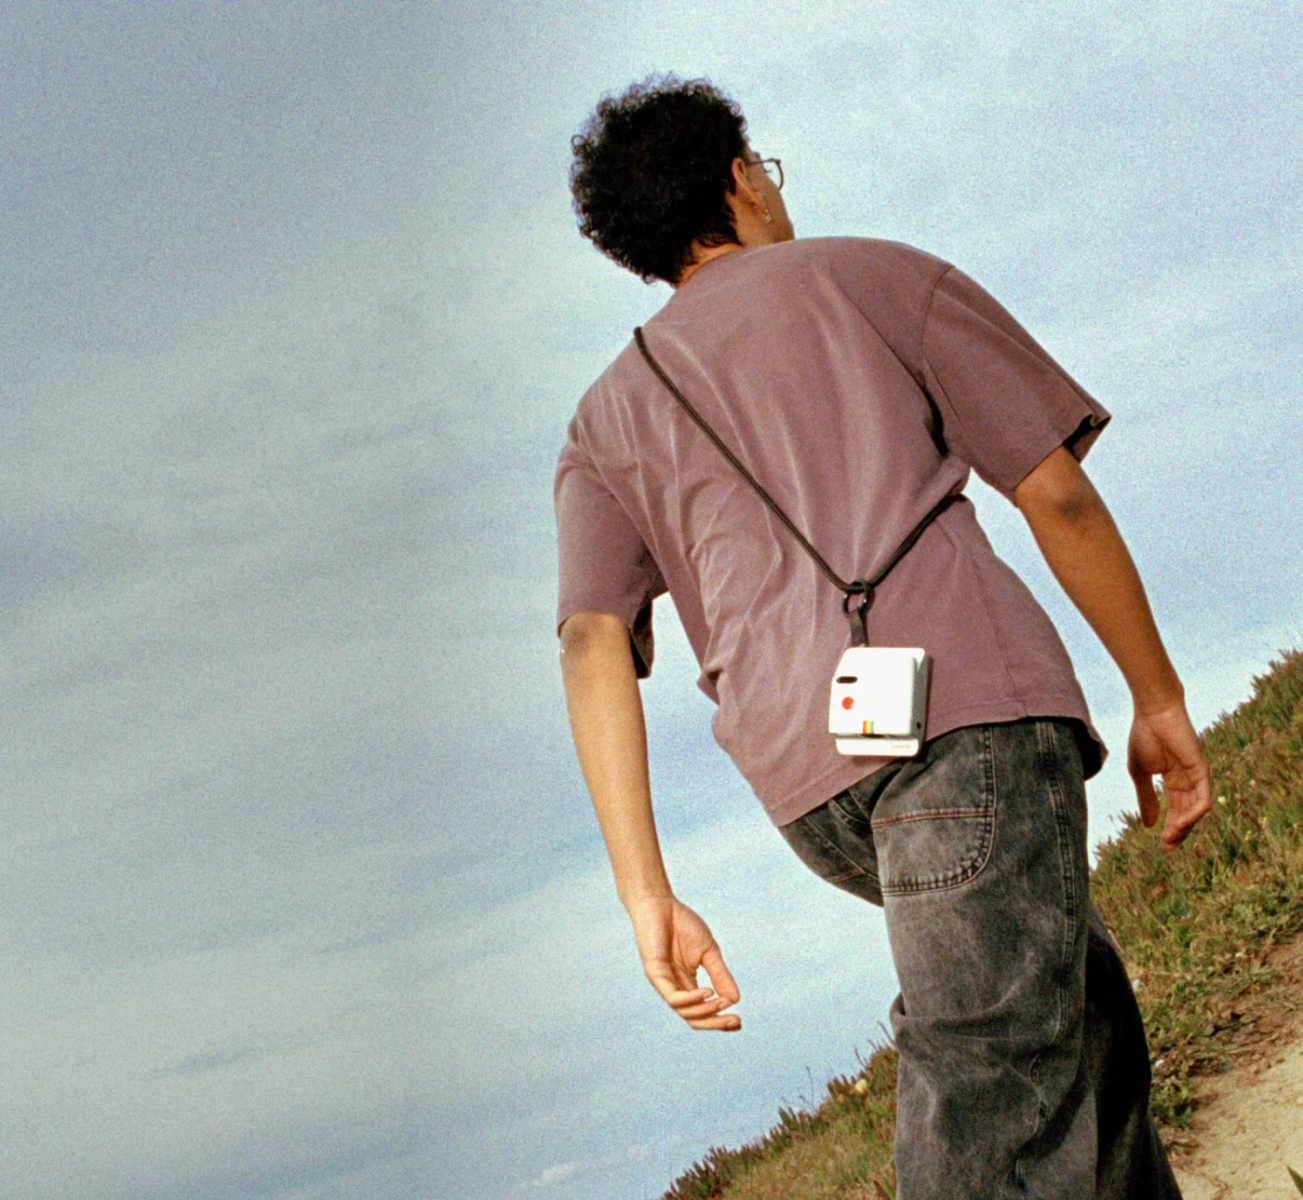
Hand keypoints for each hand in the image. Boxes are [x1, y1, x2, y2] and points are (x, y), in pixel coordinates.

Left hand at [624, 894, 740, 1030]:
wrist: (660, 903)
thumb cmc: (682, 924)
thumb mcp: (708, 952)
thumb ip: (720, 975)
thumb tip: (735, 999)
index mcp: (687, 984)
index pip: (703, 1010)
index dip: (720, 1019)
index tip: (739, 1022)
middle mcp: (675, 988)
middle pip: (694, 1018)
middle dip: (715, 1023)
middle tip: (735, 1021)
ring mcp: (664, 983)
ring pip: (684, 1011)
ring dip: (706, 1011)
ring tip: (722, 1002)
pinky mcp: (655, 974)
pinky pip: (673, 997)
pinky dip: (691, 999)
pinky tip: (707, 992)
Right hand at [1127, 704, 1212, 850]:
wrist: (1153, 713)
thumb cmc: (1144, 736)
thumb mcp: (1140, 773)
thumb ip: (1146, 797)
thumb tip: (1148, 824)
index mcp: (1174, 779)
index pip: (1177, 810)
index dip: (1170, 828)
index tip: (1162, 846)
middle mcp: (1189, 780)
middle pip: (1188, 813)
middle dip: (1178, 832)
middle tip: (1168, 848)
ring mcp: (1197, 775)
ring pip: (1197, 810)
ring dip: (1186, 826)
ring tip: (1171, 838)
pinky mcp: (1202, 770)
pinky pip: (1204, 798)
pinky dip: (1195, 813)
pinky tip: (1181, 823)